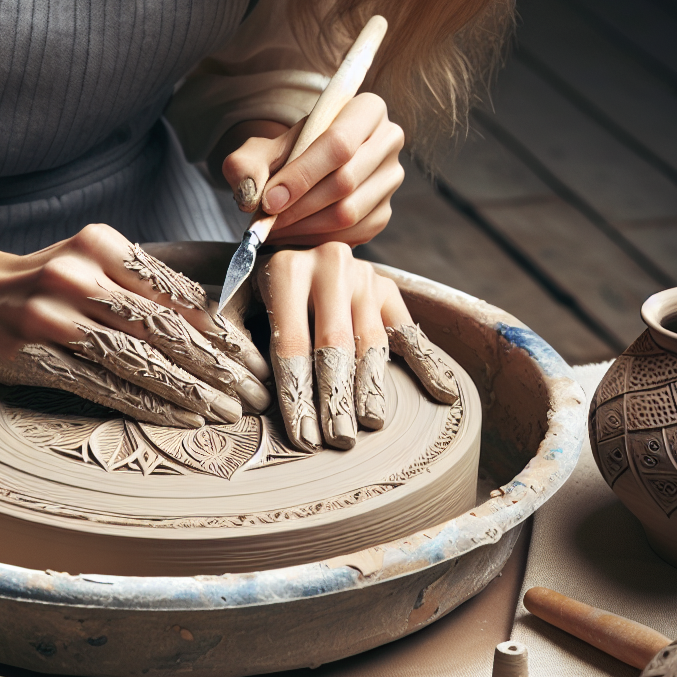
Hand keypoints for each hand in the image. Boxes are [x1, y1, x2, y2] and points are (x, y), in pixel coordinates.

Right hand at [0, 224, 271, 427]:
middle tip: (255, 392)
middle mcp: (78, 276)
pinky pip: (105, 386)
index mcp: (101, 245)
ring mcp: (54, 318)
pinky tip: (181, 418)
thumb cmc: (46, 281)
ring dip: (191, 391)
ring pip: (139, 360)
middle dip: (218, 366)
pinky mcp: (37, 357)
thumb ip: (144, 284)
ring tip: (228, 412)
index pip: (175, 293)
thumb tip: (216, 319)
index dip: (221, 331)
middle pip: (164, 329)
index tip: (254, 358)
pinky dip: (149, 404)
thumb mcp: (93, 261)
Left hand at [219, 93, 404, 246]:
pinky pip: (352, 234)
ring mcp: (390, 179)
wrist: (301, 172)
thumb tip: (252, 194)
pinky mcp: (383, 212)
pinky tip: (294, 235)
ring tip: (274, 229)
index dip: (301, 176)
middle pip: (345, 181)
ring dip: (304, 227)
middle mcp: (388, 140)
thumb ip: (246, 165)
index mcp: (366, 109)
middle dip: (298, 207)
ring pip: (349, 213)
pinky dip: (317, 240)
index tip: (269, 201)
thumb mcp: (260, 151)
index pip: (338, 144)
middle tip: (267, 221)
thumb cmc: (284, 156)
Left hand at [255, 243, 459, 451]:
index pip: (292, 344)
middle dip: (335, 398)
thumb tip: (248, 385)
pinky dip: (429, 363)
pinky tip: (442, 394)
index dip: (297, 395)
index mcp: (286, 270)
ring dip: (371, 388)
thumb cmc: (262, 287)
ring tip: (368, 424)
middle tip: (338, 438)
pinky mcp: (389, 288)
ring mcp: (364, 276)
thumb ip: (233, 336)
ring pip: (371, 342)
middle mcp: (329, 267)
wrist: (297, 238)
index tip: (302, 437)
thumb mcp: (237, 301)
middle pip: (334, 345)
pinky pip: (410, 331)